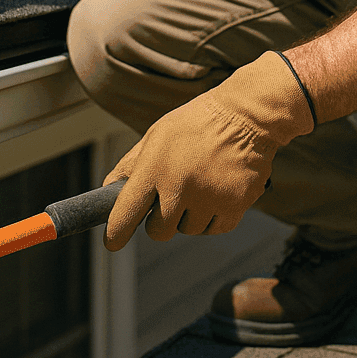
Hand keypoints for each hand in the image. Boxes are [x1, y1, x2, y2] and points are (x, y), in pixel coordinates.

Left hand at [103, 52, 313, 249]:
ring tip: (200, 185)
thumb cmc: (196, 123)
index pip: (126, 212)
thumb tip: (110, 188)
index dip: (116, 232)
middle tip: (170, 199)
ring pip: (189, 230)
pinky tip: (216, 192)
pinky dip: (213, 217)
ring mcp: (209, 199)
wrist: (246, 115)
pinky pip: (215, 229)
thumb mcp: (157, 134)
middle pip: (159, 231)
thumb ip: (132, 164)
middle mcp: (180, 187)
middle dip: (160, 221)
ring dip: (189, 216)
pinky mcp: (235, 206)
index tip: (113, 243)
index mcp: (155, 167)